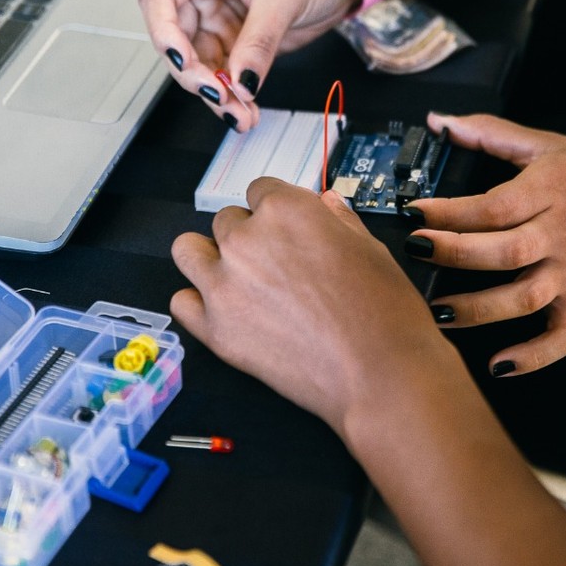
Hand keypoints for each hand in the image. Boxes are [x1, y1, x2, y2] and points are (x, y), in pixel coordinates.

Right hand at [138, 0, 361, 131]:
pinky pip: (224, 73)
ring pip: (200, 64)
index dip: (163, 32)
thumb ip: (258, 40)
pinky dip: (233, 95)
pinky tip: (245, 110)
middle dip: (195, 74)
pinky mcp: (237, 41)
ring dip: (215, 93)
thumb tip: (241, 81)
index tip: (183, 61)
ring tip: (239, 114)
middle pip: (176, 39)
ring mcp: (219, 18)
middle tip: (220, 96)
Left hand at [171, 178, 452, 434]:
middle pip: (228, 220)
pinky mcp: (215, 329)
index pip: (261, 190)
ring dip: (208, 257)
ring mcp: (225, 285)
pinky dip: (197, 302)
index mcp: (286, 210)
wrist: (380, 375)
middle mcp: (247, 240)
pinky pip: (181, 302)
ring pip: (188, 250)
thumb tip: (326, 205)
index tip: (286, 229)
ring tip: (235, 278)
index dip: (277, 211)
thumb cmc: (384, 314)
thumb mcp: (370, 248)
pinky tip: (223, 310)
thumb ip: (338, 221)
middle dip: (250, 236)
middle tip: (275, 264)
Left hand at [406, 112, 565, 375]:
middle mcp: (559, 236)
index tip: (413, 212)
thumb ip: (491, 133)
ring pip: (523, 298)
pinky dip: (533, 356)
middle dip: (454, 254)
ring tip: (439, 312)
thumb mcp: (551, 146)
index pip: (492, 206)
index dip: (449, 212)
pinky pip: (560, 339)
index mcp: (549, 193)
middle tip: (417, 252)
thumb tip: (440, 121)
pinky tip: (499, 363)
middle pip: (502, 251)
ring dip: (479, 309)